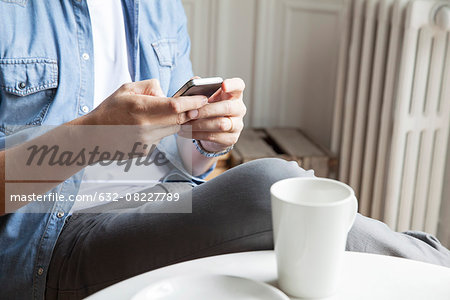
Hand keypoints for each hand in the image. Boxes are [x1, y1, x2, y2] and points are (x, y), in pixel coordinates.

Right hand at [80, 79, 207, 153]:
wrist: (93, 136)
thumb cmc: (109, 110)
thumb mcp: (127, 89)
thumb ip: (150, 86)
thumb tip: (167, 92)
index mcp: (141, 108)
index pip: (175, 106)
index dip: (193, 102)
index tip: (203, 99)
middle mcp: (146, 127)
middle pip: (179, 120)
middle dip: (190, 112)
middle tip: (196, 105)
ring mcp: (147, 142)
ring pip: (172, 129)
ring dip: (173, 121)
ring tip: (156, 114)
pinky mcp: (146, 151)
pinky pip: (161, 138)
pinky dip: (160, 131)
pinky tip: (144, 128)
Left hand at [180, 78, 245, 151]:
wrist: (211, 129)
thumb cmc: (208, 108)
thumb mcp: (205, 96)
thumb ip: (200, 87)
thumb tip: (194, 81)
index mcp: (234, 94)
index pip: (239, 85)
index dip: (232, 85)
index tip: (223, 85)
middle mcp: (239, 108)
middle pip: (228, 107)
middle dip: (207, 110)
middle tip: (190, 112)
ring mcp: (237, 124)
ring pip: (221, 124)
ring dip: (200, 124)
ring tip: (186, 124)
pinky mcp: (231, 138)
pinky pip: (215, 136)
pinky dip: (199, 134)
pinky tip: (188, 132)